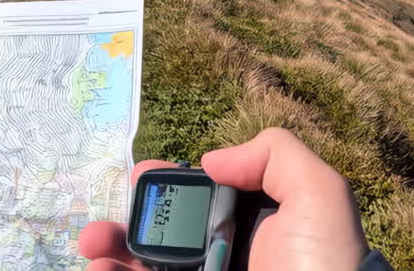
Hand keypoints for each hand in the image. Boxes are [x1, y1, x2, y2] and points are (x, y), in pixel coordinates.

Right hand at [79, 128, 368, 270]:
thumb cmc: (322, 266)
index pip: (199, 199)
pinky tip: (99, 270)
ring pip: (142, 266)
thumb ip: (275, 154)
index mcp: (252, 227)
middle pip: (161, 235)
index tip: (140, 177)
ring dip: (109, 252)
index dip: (166, 186)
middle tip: (102, 225)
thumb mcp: (320, 195)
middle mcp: (224, 257)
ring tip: (91, 247)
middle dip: (124, 223)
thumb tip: (211, 160)